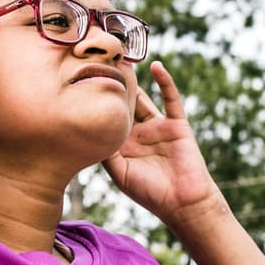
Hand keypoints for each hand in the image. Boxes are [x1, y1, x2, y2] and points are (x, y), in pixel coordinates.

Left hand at [102, 62, 224, 227]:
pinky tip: (155, 66)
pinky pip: (170, 99)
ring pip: (142, 98)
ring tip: (121, 60)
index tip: (79, 84)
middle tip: (97, 63)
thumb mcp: (121, 173)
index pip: (106, 120)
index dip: (95, 104)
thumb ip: (107, 152)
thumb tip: (91, 128)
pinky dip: (165, 82)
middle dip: (111, 87)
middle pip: (122, 105)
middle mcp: (138, 134)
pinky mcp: (176, 124)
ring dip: (134, 81)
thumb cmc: (151, 193)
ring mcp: (157, 127)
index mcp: (122, 146)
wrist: (184, 203)